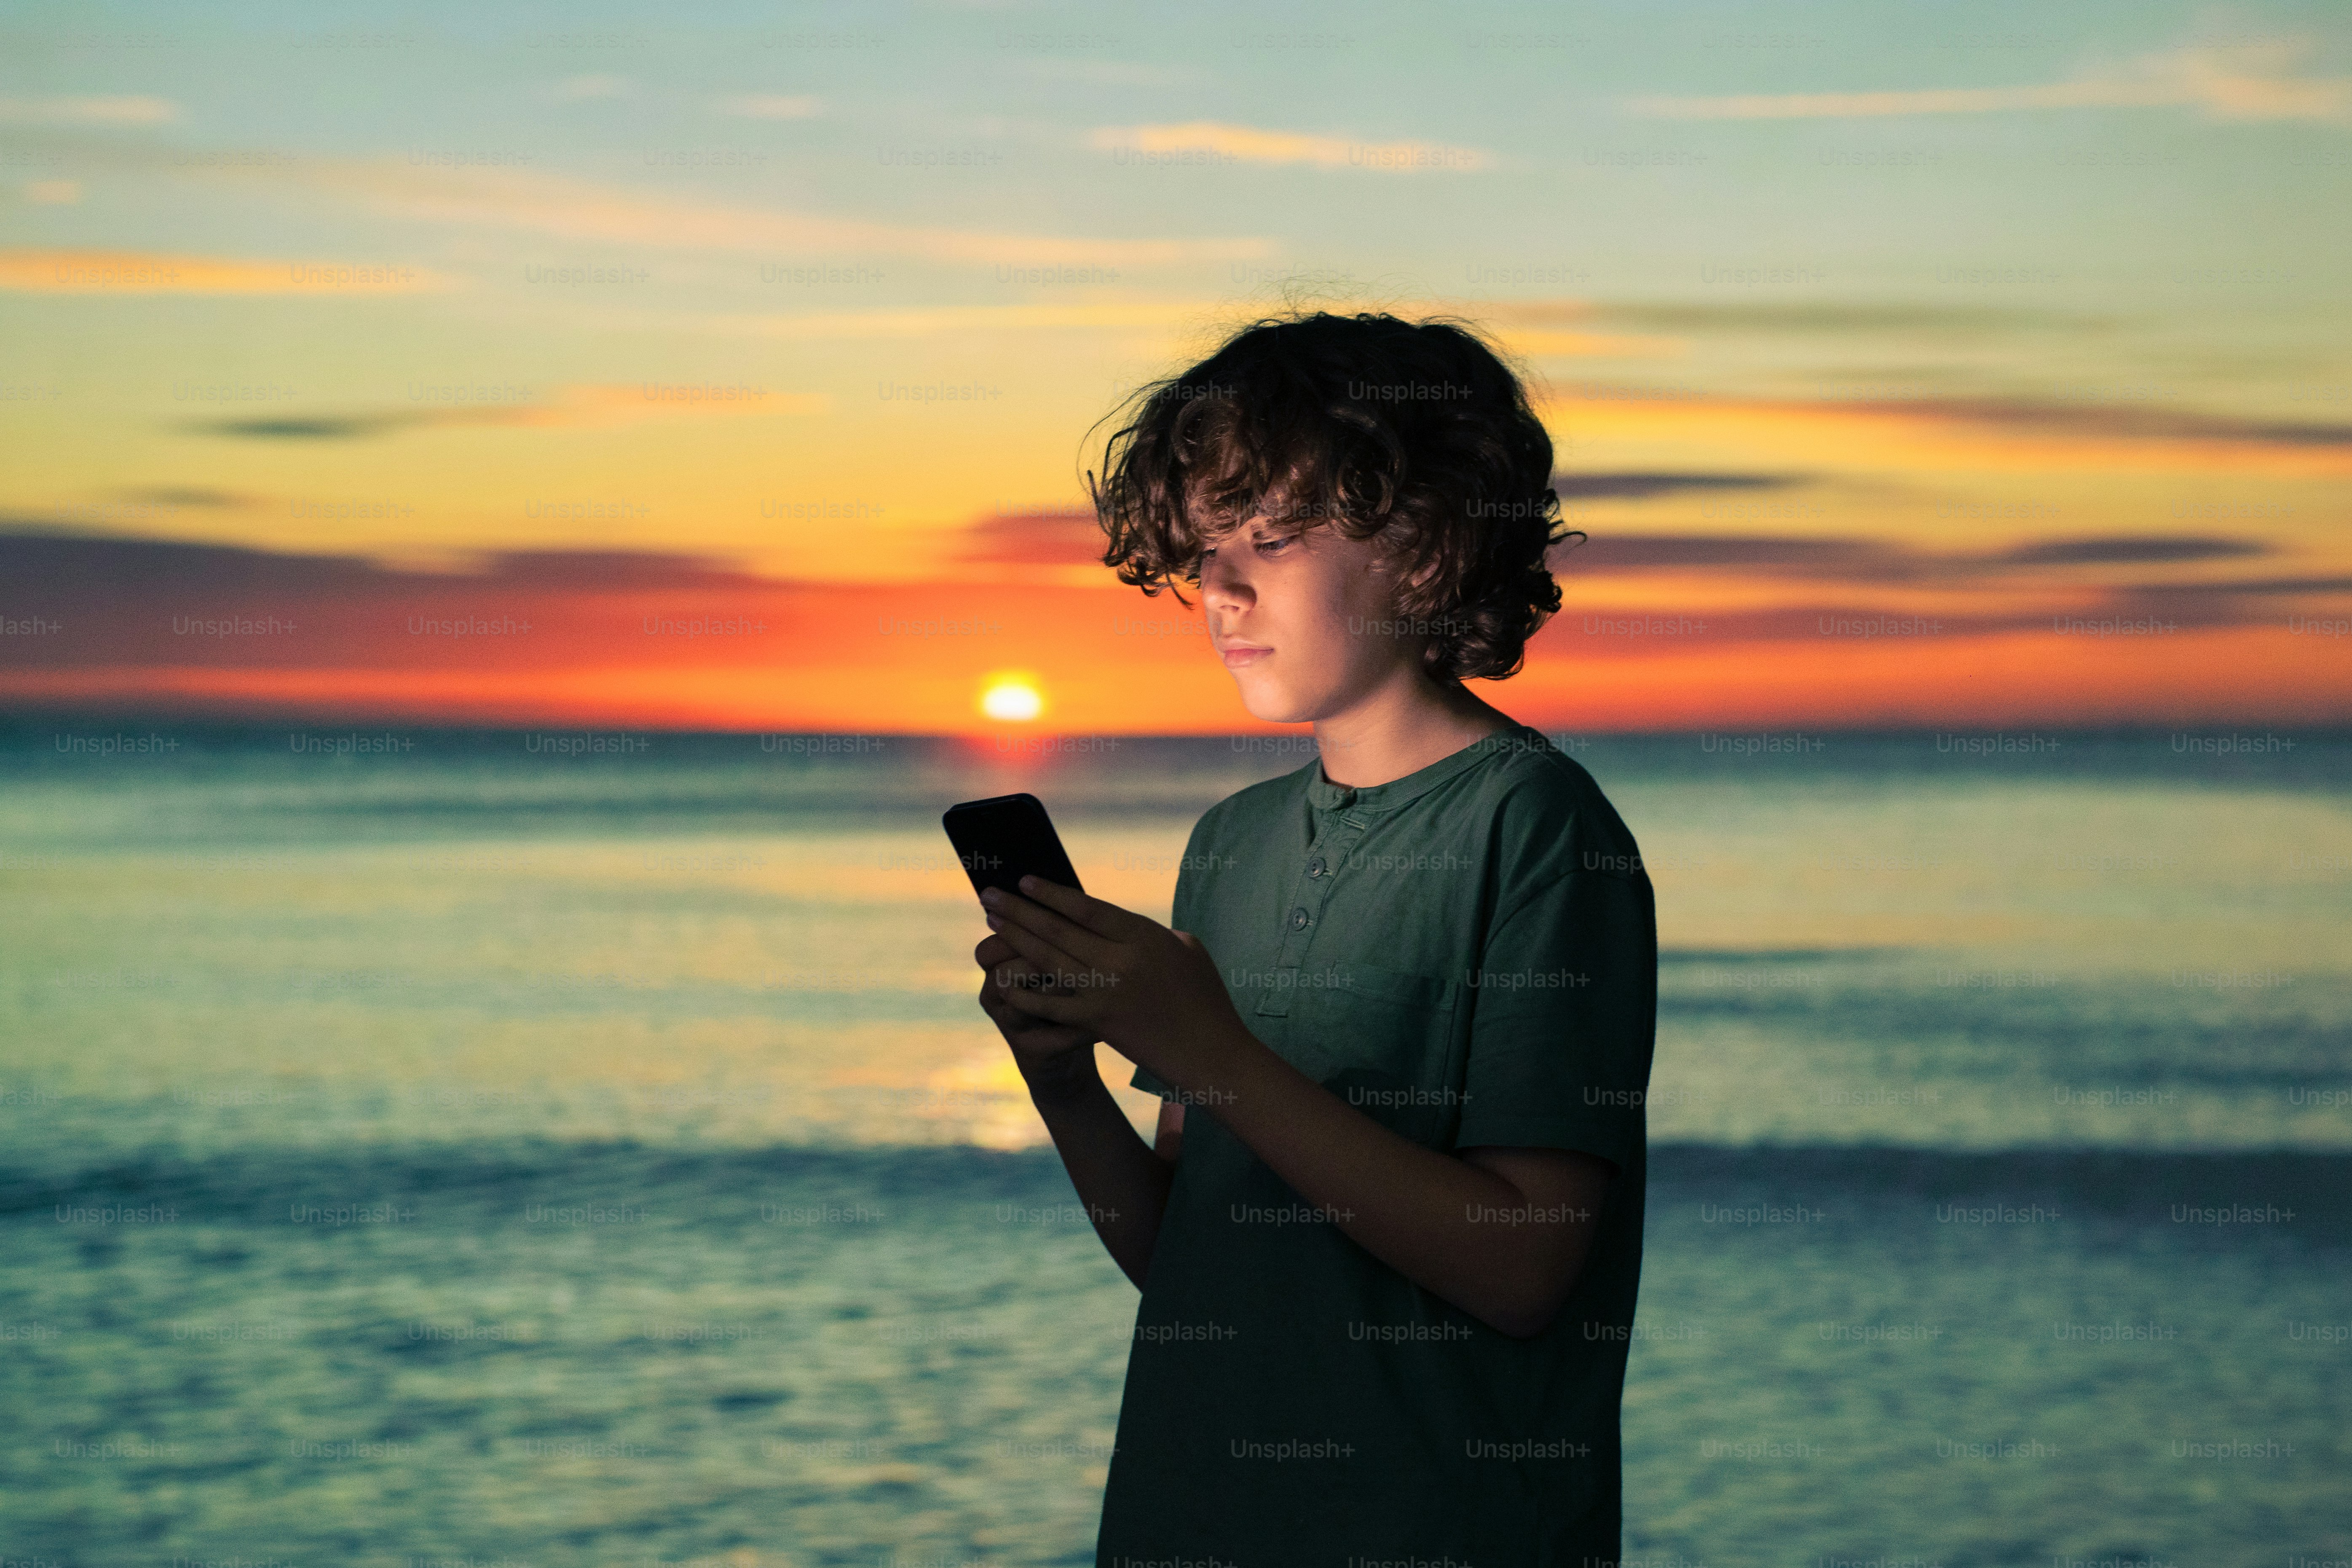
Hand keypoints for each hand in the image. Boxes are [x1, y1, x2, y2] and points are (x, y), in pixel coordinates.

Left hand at [972, 876, 1240, 1088]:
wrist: (1213, 1054)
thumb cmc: (1206, 1000)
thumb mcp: (1188, 951)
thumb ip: (1153, 934)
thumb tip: (1119, 925)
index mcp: (1145, 936)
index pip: (1087, 907)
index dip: (1052, 892)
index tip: (1024, 879)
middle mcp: (1122, 960)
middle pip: (1058, 930)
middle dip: (1020, 910)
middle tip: (989, 894)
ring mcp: (1107, 993)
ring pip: (1049, 960)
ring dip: (1016, 939)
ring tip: (991, 920)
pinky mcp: (1098, 1023)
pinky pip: (1051, 1004)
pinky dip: (1025, 992)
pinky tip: (1002, 980)